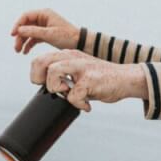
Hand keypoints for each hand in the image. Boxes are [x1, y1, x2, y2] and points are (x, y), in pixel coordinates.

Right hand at [10, 8, 79, 53]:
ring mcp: (43, 27)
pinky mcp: (45, 34)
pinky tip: (25, 52)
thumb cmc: (67, 36)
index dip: (17, 25)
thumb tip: (19, 30)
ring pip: (28, 33)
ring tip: (19, 51)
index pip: (25, 16)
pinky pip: (33, 38)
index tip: (13, 35)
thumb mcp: (49, 34)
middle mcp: (43, 18)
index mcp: (44, 14)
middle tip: (16, 48)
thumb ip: (33, 31)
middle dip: (19, 36)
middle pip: (25, 26)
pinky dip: (28, 44)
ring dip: (22, 41)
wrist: (80, 43)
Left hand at [27, 50, 145, 112]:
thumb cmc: (99, 79)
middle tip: (54, 90)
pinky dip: (78, 104)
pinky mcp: (90, 79)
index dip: (36, 76)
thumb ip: (62, 76)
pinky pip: (73, 95)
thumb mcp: (77, 72)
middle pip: (41, 61)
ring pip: (53, 72)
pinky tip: (86, 105)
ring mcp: (81, 66)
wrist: (125, 79)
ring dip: (56, 88)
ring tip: (68, 94)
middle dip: (39, 80)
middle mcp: (72, 57)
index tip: (45, 86)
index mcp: (66, 55)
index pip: (39, 60)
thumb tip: (45, 90)